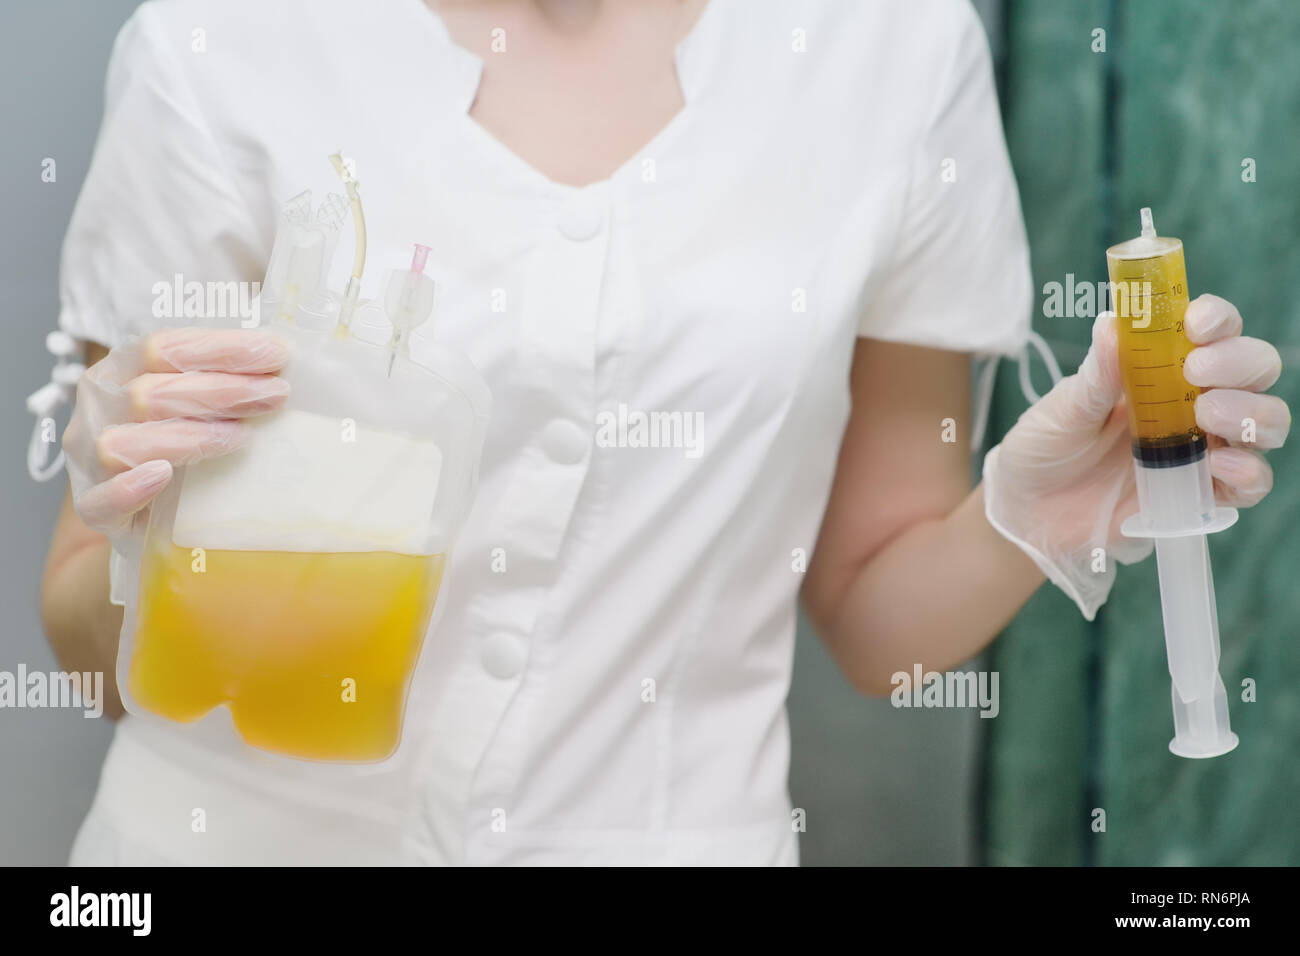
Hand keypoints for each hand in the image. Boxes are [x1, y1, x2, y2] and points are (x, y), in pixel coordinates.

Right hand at [63, 328, 290, 535]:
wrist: (139, 511)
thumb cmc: (173, 446)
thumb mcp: (190, 405)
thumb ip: (218, 382)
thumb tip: (281, 365)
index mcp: (120, 371)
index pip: (164, 348)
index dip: (221, 348)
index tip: (276, 354)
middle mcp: (99, 408)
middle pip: (152, 391)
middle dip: (221, 391)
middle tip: (276, 395)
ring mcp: (89, 459)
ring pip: (126, 441)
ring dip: (189, 436)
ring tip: (242, 436)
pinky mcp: (93, 508)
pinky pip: (101, 500)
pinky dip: (129, 488)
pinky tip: (163, 476)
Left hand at [983, 295, 1289, 619]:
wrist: (1029, 512)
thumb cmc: (1045, 448)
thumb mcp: (1062, 409)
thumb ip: (1095, 375)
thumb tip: (1110, 322)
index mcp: (1162, 367)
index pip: (1213, 330)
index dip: (1217, 319)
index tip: (1195, 323)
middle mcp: (1194, 401)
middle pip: (1255, 368)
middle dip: (1239, 361)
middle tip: (1196, 372)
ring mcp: (1203, 448)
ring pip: (1265, 421)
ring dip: (1251, 412)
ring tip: (1207, 414)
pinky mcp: (1203, 495)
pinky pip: (1249, 484)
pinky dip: (1249, 472)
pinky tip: (1220, 464)